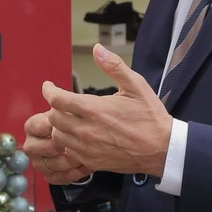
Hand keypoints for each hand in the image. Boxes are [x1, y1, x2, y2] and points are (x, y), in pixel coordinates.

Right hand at [23, 109, 94, 184]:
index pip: (33, 126)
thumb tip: (50, 90)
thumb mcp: (72, 109)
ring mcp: (39, 160)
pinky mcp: (49, 173)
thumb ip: (63, 103)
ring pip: (44, 165)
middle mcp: (33, 143)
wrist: (89, 137)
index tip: (63, 125)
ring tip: (81, 155)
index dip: (48, 126)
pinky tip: (83, 167)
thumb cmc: (78, 120)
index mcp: (34, 126)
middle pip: (33, 148)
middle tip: (69, 143)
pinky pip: (54, 177)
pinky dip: (69, 174)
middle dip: (53, 146)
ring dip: (64, 161)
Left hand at [33, 45, 172, 175]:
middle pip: (53, 117)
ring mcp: (88, 148)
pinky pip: (68, 151)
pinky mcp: (91, 161)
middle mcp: (87, 130)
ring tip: (69, 118)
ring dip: (59, 125)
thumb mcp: (136, 86)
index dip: (48, 90)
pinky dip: (67, 141)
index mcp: (95, 109)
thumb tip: (97, 49)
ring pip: (57, 136)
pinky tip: (77, 134)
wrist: (162, 149)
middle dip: (54, 107)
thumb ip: (114, 66)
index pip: (57, 99)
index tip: (48, 86)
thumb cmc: (150, 117)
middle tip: (62, 102)